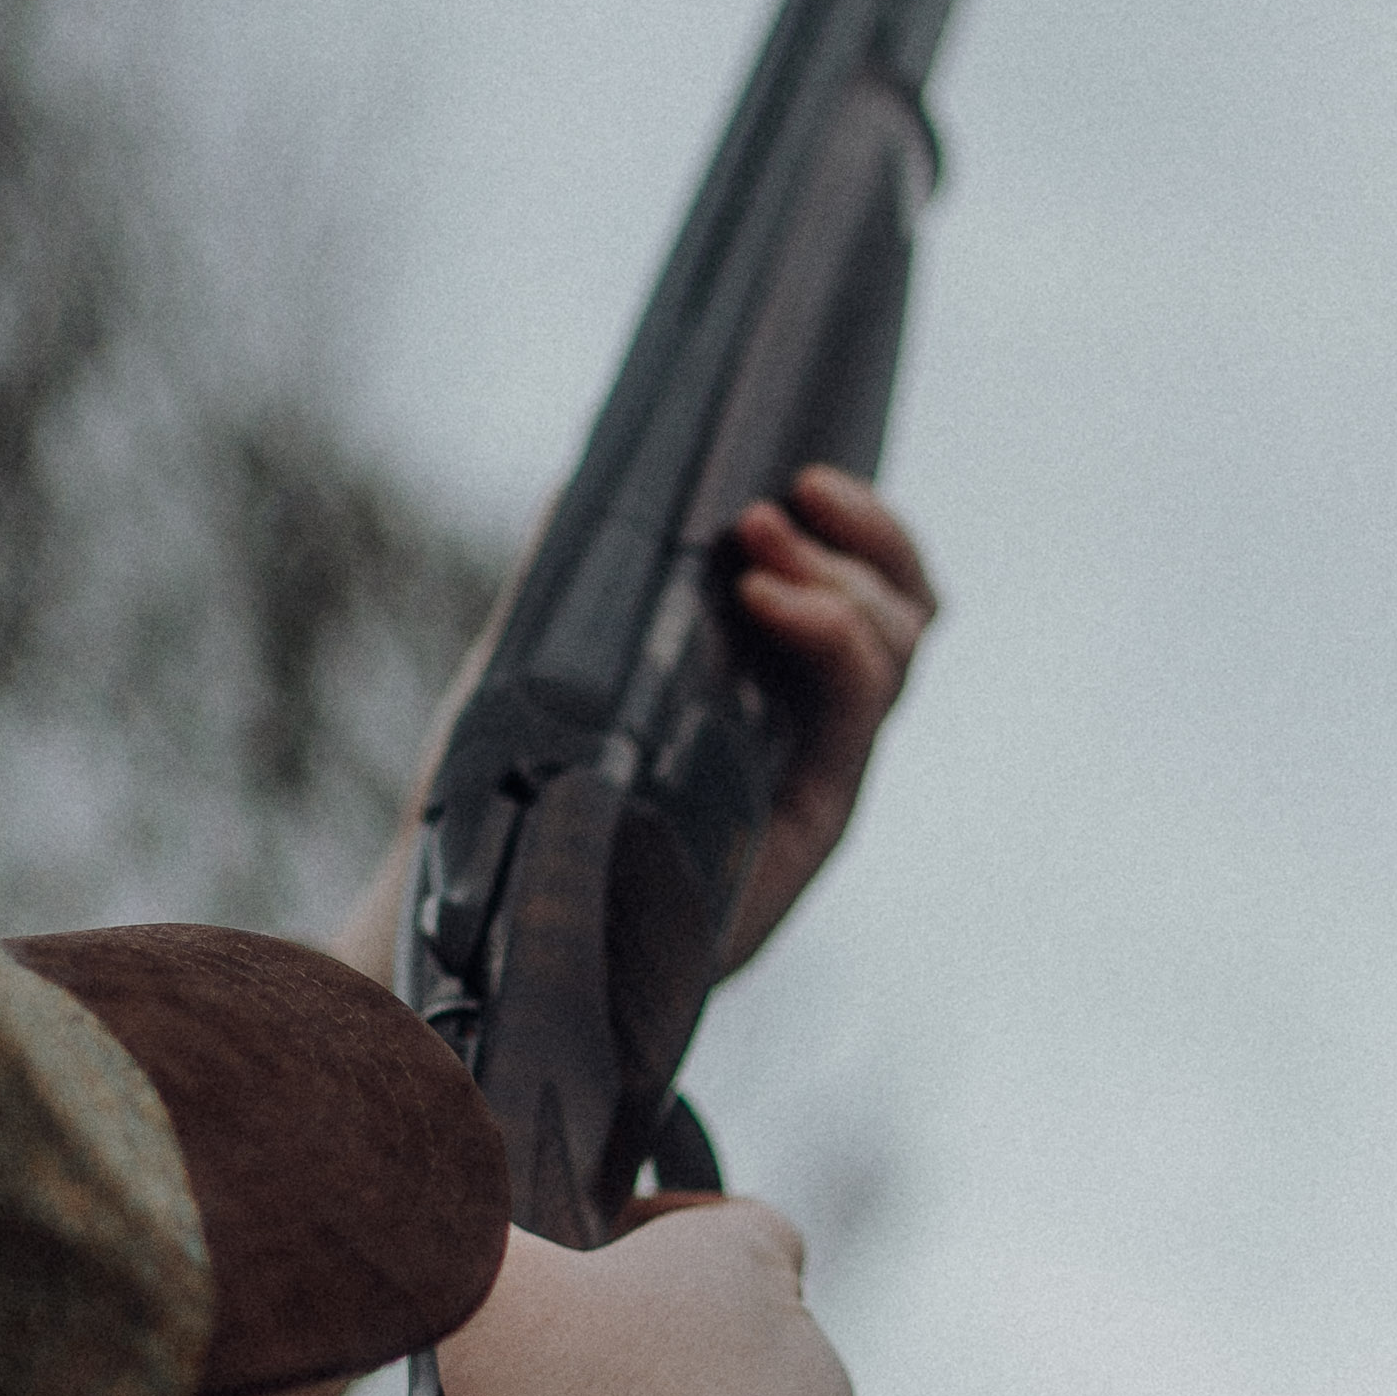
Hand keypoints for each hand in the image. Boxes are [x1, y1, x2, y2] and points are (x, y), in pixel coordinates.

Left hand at [321, 465, 940, 997]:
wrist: (493, 927)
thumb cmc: (510, 807)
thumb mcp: (533, 664)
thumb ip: (568, 573)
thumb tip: (585, 469)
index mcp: (761, 681)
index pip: (860, 588)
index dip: (858, 526)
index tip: (799, 475)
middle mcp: (803, 726)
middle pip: (904, 610)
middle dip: (860, 536)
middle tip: (769, 508)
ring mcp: (814, 770)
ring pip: (897, 647)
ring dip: (844, 576)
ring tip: (757, 551)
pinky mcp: (811, 817)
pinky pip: (860, 709)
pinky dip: (832, 635)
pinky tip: (769, 603)